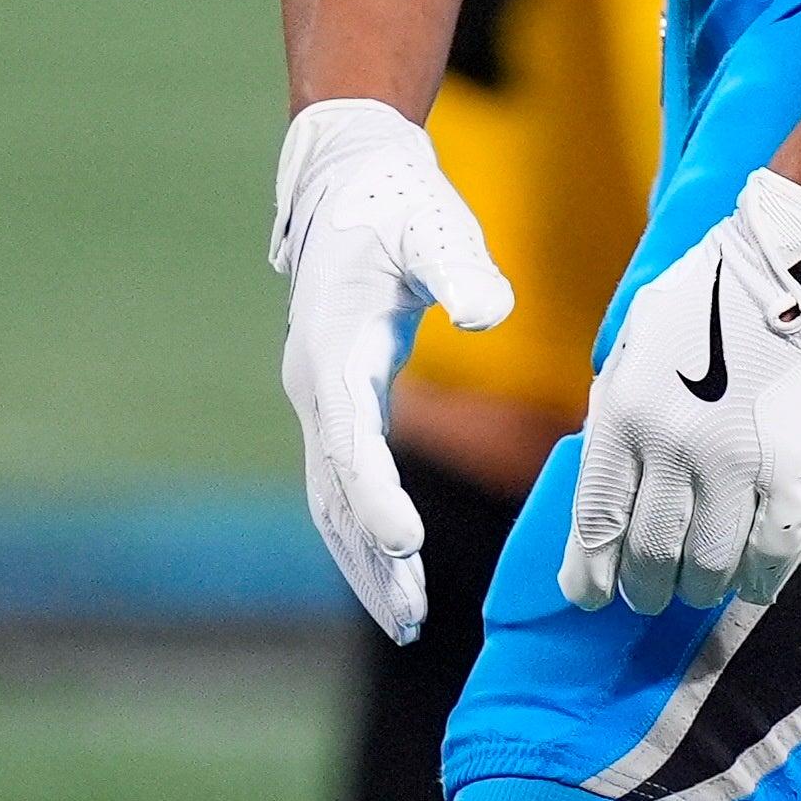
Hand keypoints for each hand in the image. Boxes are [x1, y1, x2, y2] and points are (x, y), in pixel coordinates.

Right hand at [271, 97, 515, 644]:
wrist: (349, 179)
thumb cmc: (401, 204)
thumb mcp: (436, 228)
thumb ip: (462, 271)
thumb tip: (486, 314)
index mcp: (336, 348)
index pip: (351, 440)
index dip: (376, 496)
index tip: (405, 547)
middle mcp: (315, 384)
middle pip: (334, 491)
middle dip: (369, 560)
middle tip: (411, 621)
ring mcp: (318, 397)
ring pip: (331, 498)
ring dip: (363, 561)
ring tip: (407, 621)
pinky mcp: (335, 402)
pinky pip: (341, 483)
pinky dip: (362, 530)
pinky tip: (394, 570)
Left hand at [563, 167, 800, 617]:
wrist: (800, 255)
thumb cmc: (714, 287)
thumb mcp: (638, 340)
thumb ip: (620, 408)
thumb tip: (612, 478)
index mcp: (625, 408)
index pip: (597, 518)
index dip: (590, 571)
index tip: (590, 595)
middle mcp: (673, 443)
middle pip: (649, 553)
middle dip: (644, 586)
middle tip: (650, 593)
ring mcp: (738, 461)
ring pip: (709, 565)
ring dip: (700, 587)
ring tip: (700, 584)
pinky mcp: (796, 468)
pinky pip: (773, 551)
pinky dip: (760, 577)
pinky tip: (754, 579)